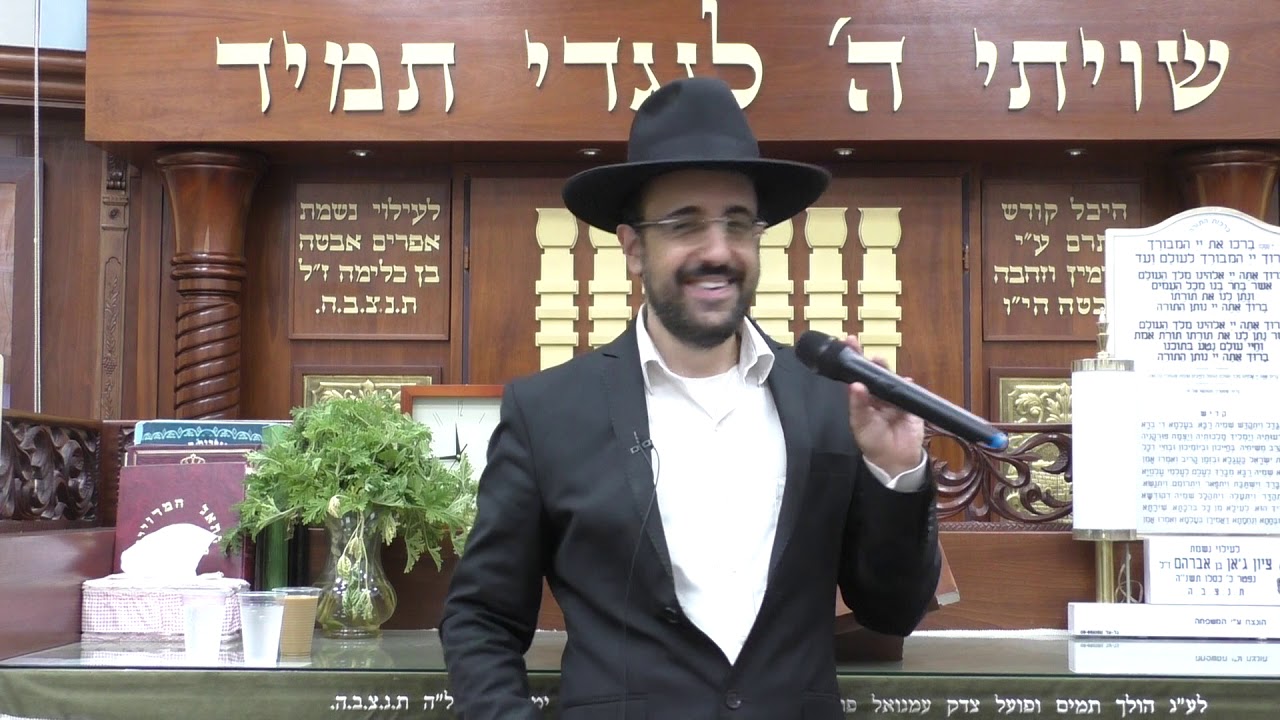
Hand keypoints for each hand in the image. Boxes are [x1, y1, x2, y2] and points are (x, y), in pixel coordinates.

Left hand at [842, 335, 924, 476]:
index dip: (853, 360)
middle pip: (873, 374)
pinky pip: (908, 392)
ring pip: (890, 380)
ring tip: (879, 361)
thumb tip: (856, 385)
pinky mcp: (909, 404)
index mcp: (862, 399)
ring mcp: (893, 399)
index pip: (856, 376)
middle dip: (869, 361)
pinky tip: (904, 381)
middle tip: (862, 348)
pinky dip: (906, 385)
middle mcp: (876, 395)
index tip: (848, 342)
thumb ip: (858, 404)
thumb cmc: (873, 441)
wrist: (896, 460)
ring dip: (886, 370)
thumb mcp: (860, 424)